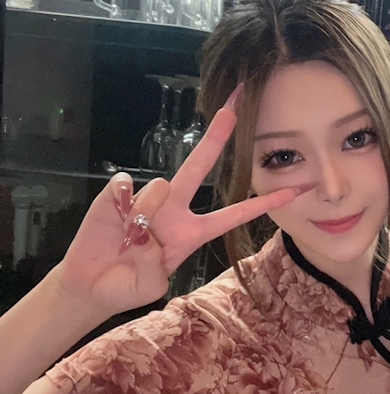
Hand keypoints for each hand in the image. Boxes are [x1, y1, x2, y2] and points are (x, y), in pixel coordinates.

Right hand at [54, 87, 305, 316]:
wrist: (92, 286)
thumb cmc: (128, 286)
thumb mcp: (151, 286)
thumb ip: (155, 263)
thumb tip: (148, 221)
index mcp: (193, 233)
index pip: (233, 215)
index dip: (262, 203)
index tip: (293, 189)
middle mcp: (174, 210)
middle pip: (200, 166)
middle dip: (217, 136)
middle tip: (235, 107)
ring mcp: (146, 200)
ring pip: (160, 188)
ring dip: (145, 215)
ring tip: (128, 242)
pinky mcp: (116, 196)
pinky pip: (124, 187)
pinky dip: (120, 203)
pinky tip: (114, 222)